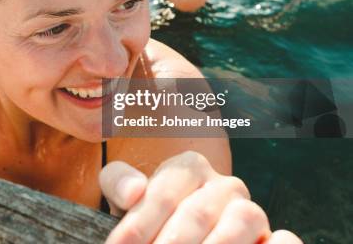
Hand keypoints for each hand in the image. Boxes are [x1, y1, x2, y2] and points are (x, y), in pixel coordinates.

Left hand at [99, 151, 301, 242]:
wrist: (177, 238)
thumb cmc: (150, 223)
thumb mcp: (126, 202)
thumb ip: (119, 184)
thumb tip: (134, 191)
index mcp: (189, 167)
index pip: (163, 192)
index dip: (139, 223)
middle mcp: (225, 185)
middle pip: (198, 212)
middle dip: (170, 243)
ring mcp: (253, 212)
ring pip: (244, 220)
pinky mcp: (273, 239)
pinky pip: (285, 240)